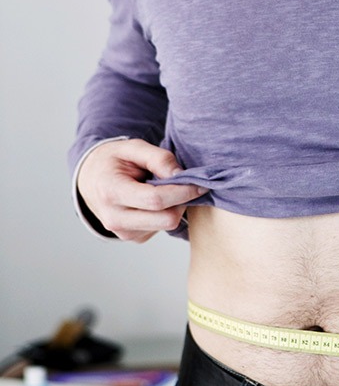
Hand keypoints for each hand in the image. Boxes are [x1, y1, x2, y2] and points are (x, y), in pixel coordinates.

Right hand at [77, 139, 206, 242]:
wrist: (91, 179)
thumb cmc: (113, 161)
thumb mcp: (133, 148)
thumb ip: (159, 158)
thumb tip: (182, 175)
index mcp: (111, 192)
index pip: (156, 200)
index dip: (183, 192)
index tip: (199, 184)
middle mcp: (115, 218)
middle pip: (166, 219)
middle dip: (183, 202)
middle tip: (187, 185)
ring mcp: (123, 232)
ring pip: (167, 225)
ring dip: (175, 207)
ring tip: (165, 189)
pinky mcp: (133, 238)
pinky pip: (162, 228)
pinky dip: (166, 213)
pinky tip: (157, 201)